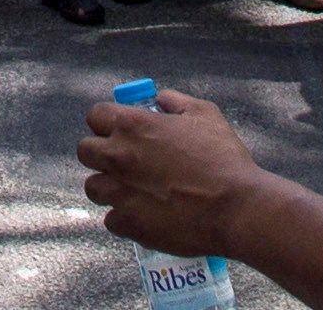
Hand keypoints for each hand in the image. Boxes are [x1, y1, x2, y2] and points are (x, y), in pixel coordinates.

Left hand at [78, 85, 266, 260]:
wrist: (237, 208)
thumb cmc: (224, 160)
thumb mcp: (205, 115)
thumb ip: (175, 101)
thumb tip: (159, 98)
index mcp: (133, 126)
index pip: (95, 115)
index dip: (107, 123)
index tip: (119, 132)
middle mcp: (118, 156)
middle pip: (85, 151)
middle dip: (101, 154)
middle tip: (124, 162)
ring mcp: (119, 192)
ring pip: (94, 187)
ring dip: (110, 187)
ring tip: (133, 191)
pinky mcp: (128, 223)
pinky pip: (112, 219)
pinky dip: (125, 218)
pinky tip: (145, 215)